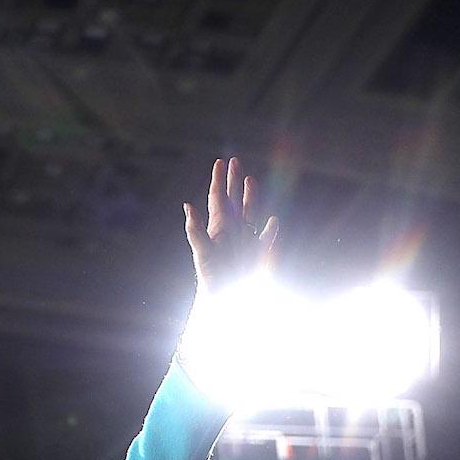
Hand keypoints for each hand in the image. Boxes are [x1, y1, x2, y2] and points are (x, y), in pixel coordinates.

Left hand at [184, 156, 278, 296]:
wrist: (224, 298)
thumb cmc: (210, 277)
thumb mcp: (202, 252)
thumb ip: (196, 230)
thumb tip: (187, 206)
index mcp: (218, 227)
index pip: (217, 198)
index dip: (218, 180)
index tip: (220, 162)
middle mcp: (231, 230)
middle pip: (234, 199)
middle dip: (233, 181)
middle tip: (234, 161)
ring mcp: (245, 239)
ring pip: (250, 212)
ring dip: (251, 196)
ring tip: (250, 179)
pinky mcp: (258, 253)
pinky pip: (266, 237)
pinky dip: (270, 229)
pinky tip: (272, 221)